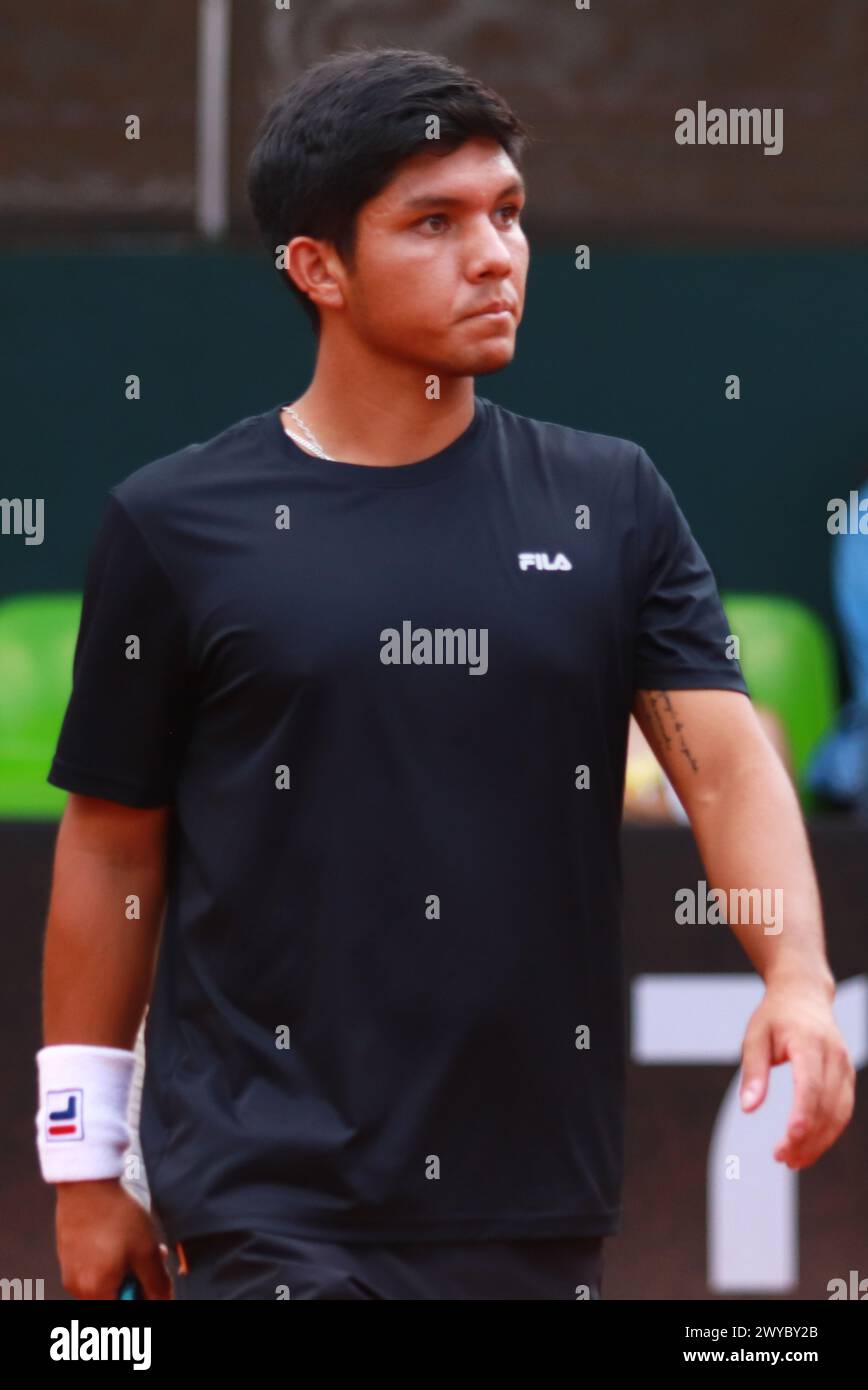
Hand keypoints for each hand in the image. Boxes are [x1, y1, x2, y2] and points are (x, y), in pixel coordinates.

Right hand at [55, 1178, 173, 1299]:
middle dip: (136, 1282)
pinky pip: (92, 1269)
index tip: (153, 1283)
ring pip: (103, 1282)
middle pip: (112, 1297)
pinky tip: (123, 1239)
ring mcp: (69, 1271)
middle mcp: (77, 1287)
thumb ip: (156, 1282)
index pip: (123, 1310)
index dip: (141, 1297)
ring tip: (140, 1246)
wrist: (87, 1183)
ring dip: (125, 1270)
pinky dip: (110, 1261)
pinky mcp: (67, 1255)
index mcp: (95, 1291)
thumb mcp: (146, 1250)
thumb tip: (163, 1299)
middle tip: (153, 1261)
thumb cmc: (115, 1215)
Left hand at [739, 980, 854, 1168]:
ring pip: (840, 1114)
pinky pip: (843, 1110)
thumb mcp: (755, 1036)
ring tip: (793, 1160)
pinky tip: (809, 1147)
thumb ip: (753, 1073)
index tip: (789, 1140)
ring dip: (819, 1142)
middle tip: (782, 1158)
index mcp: (809, 1042)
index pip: (810, 1085)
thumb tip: (748, 1109)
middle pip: (827, 1106)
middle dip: (807, 1138)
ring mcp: (845, 1066)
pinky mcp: (847, 1076)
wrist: (804, 994)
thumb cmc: (775, 1016)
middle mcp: (833, 1056)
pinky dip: (828, 1132)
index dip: (802, 1115)